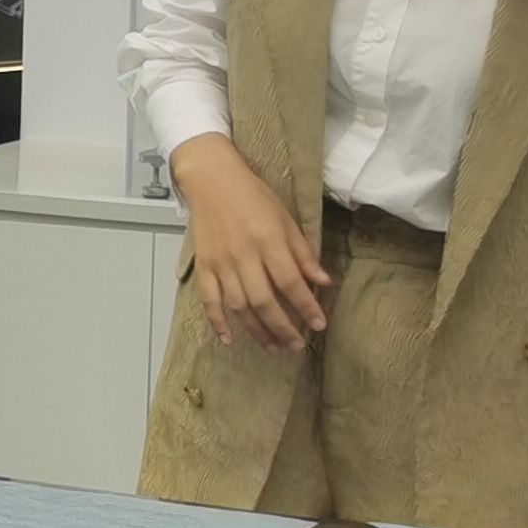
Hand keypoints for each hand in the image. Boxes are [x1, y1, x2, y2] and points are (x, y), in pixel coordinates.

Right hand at [171, 135, 329, 353]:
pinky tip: (228, 340)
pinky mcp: (204, 266)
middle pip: (264, 300)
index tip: (319, 325)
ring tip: (273, 347)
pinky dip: (217, 322)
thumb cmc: (254, 197)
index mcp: (269, 240)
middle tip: (297, 346)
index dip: (306, 306)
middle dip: (283, 327)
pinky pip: (209, 299)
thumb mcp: (286, 219)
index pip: (291, 282)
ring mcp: (221, 263)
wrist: (212, 180)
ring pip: (239, 305)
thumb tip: (323, 282)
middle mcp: (244, 255)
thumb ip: (303, 253)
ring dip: (257, 331)